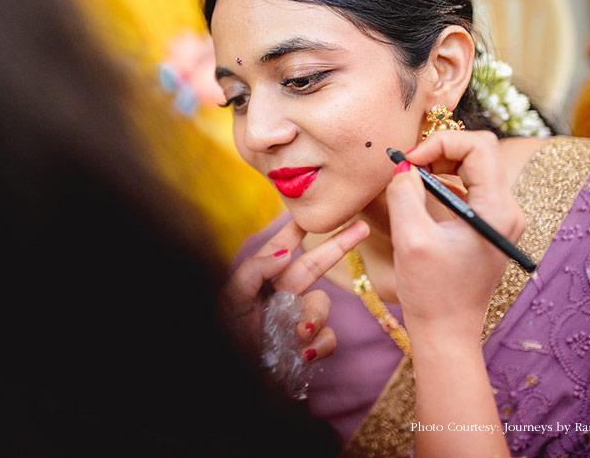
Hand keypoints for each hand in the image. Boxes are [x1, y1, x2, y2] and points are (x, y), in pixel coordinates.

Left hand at [219, 219, 368, 363]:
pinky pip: (329, 337)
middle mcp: (281, 295)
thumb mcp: (230, 299)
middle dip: (338, 246)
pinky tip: (304, 353)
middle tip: (362, 227)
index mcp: (260, 280)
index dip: (297, 228)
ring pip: (322, 305)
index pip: (282, 247)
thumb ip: (254, 270)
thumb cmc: (227, 336)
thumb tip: (286, 253)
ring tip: (298, 335)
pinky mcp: (308, 345)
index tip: (315, 210)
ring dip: (314, 318)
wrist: (238, 379)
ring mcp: (297, 319)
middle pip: (314, 265)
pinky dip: (320, 344)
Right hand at [387, 130, 517, 457]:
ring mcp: (500, 219)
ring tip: (407, 180)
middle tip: (405, 166)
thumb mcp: (411, 239)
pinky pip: (468, 189)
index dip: (440, 142)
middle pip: (477, 154)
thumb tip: (402, 166)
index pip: (478, 146)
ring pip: (472, 169)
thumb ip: (405, 194)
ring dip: (438, 166)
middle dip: (438, 151)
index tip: (408, 160)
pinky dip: (442, 183)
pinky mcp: (487, 227)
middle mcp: (507, 211)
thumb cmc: (431, 292)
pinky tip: (418, 196)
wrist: (446, 332)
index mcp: (496, 210)